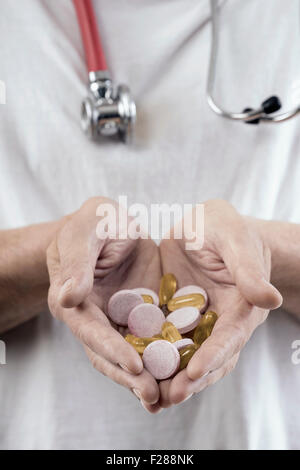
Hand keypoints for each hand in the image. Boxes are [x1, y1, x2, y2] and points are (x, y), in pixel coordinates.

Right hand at [47, 197, 161, 412]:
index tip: (135, 365)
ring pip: (132, 355)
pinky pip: (152, 341)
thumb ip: (77, 260)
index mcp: (74, 300)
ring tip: (169, 396)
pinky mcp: (141, 318)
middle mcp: (95, 318)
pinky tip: (183, 374)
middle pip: (110, 354)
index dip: (111, 349)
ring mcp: (119, 321)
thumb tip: (68, 297)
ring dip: (148, 377)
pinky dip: (164, 358)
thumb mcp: (88, 228)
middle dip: (131, 376)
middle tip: (154, 395)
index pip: (91, 331)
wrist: (116, 224)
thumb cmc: (97, 220)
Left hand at [159, 199, 281, 406]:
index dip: (213, 354)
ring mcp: (195, 324)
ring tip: (150, 397)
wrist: (204, 229)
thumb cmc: (223, 228)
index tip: (194, 370)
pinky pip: (163, 342)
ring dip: (169, 378)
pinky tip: (135, 371)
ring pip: (184, 357)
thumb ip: (247, 267)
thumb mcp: (233, 237)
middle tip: (168, 397)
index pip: (229, 336)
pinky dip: (153, 359)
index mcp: (240, 306)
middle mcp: (219, 322)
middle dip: (189, 379)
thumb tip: (269, 299)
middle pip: (207, 357)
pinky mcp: (173, 319)